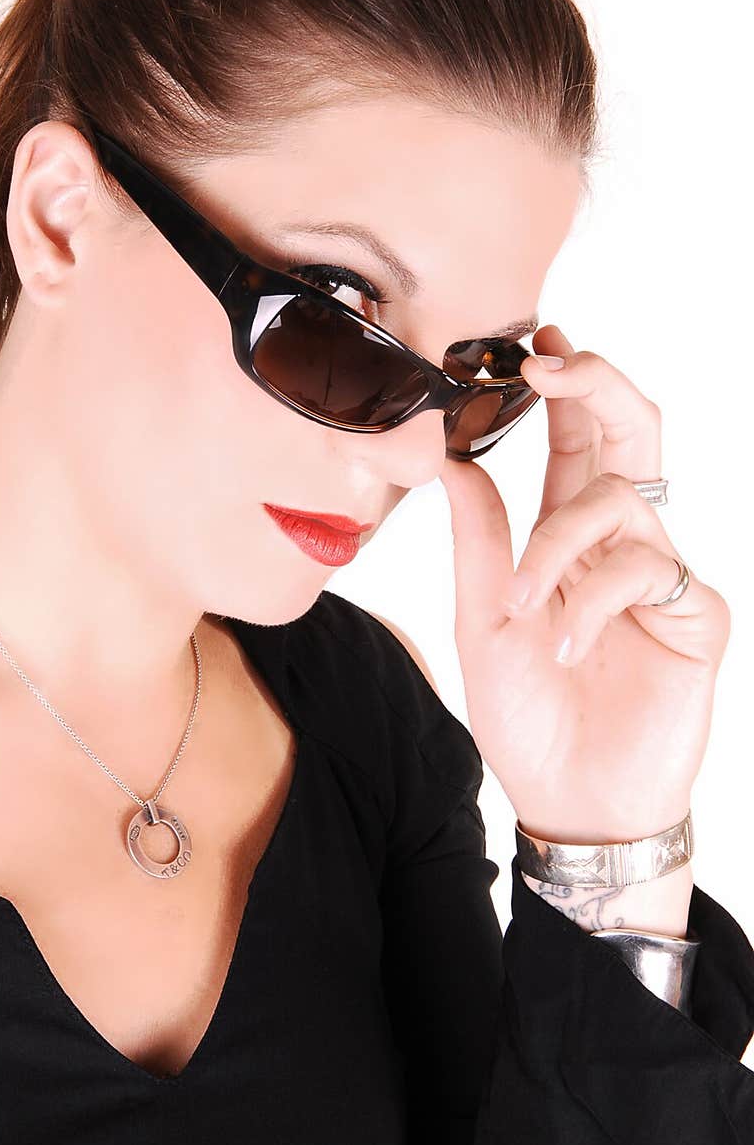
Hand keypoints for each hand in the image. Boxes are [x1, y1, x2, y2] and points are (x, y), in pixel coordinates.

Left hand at [438, 323, 731, 843]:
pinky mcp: (695, 615)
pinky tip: (566, 645)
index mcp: (569, 539)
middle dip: (596, 385)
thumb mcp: (483, 621)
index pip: (575, 441)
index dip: (564, 387)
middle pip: (631, 435)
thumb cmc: (527, 717)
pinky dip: (591, 601)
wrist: (570, 801)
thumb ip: (479, 540)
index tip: (533, 343)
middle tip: (552, 360)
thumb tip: (449, 457)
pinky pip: (646, 570)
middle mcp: (620, 544)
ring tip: (522, 608)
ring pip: (622, 501)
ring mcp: (661, 576)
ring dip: (558, 545)